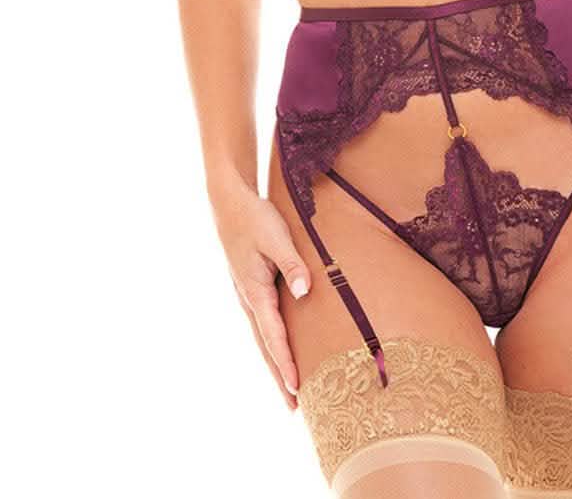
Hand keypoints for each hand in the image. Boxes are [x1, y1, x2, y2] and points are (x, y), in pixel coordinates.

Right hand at [211, 180, 312, 410]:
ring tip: (288, 387)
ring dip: (275, 361)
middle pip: (266, 345)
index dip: (286, 363)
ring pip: (263, 336)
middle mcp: (249, 298)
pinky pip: (263, 322)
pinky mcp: (250, 287)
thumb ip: (292, 264)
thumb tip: (303, 292)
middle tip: (294, 407)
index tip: (296, 388)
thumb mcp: (277, 237)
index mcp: (255, 291)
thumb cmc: (255, 218)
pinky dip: (271, 341)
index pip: (273, 335)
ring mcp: (247, 294)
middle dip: (279, 375)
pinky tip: (279, 347)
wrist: (229, 203)